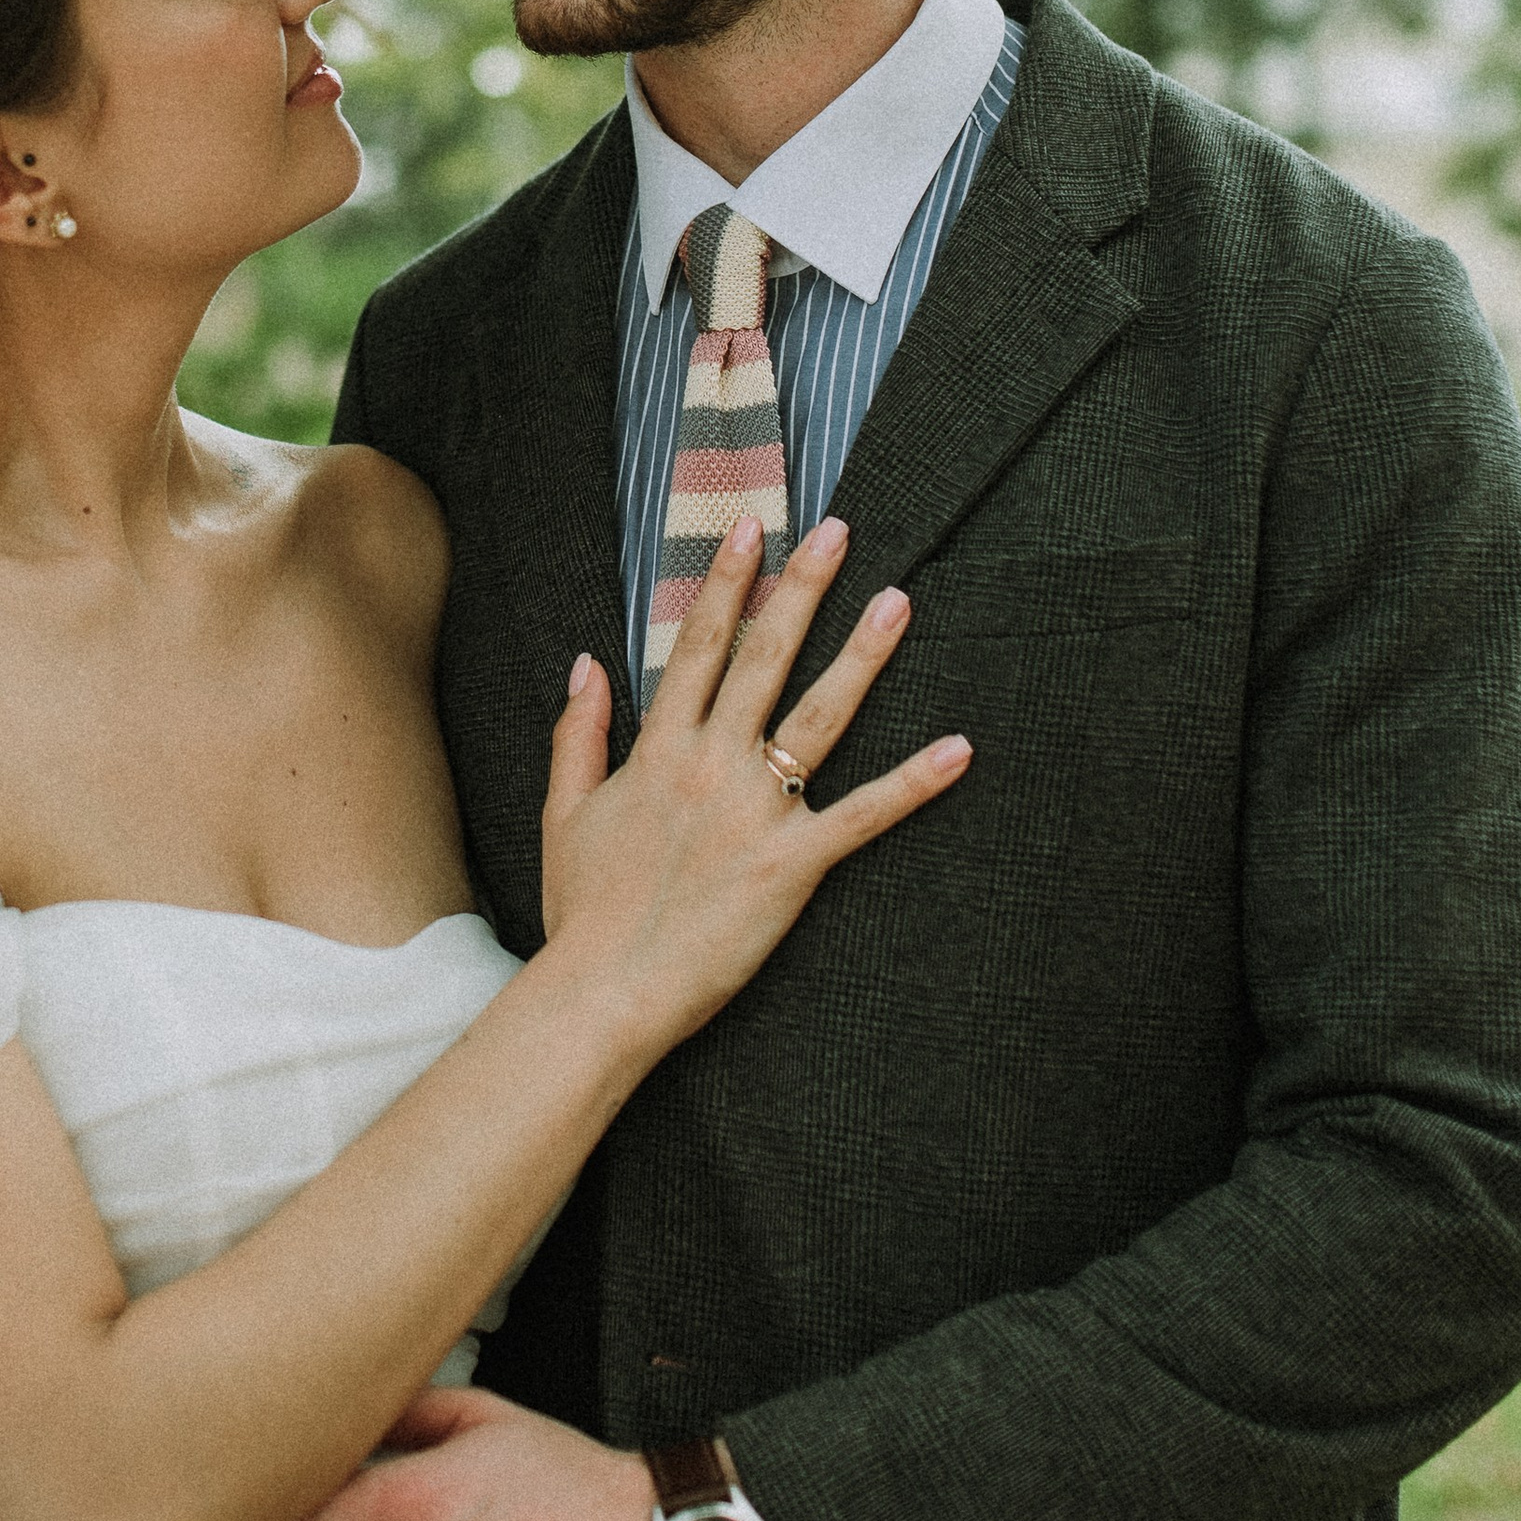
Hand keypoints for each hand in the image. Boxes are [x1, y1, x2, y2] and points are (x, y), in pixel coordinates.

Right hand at [539, 513, 966, 1052]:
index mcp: (657, 750)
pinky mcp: (791, 864)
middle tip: (835, 530)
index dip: (726, 584)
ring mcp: (755, 812)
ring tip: (896, 601)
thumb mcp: (562, 812)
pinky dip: (913, 783)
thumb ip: (576, 732)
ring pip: (818, 716)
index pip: (697, 647)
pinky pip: (862, 815)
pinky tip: (957, 748)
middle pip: (763, 658)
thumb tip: (585, 664)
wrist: (602, 990)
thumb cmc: (582, 912)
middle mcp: (709, 765)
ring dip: (861, 655)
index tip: (751, 530)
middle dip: (800, 588)